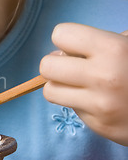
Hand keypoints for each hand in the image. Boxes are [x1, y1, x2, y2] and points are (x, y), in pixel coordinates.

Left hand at [40, 23, 127, 145]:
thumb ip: (101, 41)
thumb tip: (62, 50)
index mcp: (113, 49)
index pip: (60, 34)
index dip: (67, 39)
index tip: (78, 47)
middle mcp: (103, 77)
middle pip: (46, 65)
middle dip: (57, 64)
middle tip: (74, 68)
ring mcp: (100, 105)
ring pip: (50, 90)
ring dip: (61, 86)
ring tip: (81, 84)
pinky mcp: (100, 126)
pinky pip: (70, 109)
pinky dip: (78, 103)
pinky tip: (98, 101)